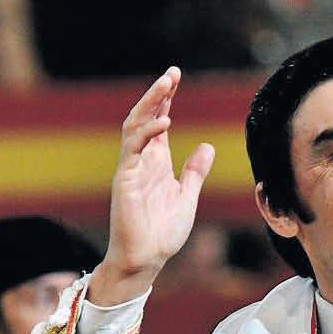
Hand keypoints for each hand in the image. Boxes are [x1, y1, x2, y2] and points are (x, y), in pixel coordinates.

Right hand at [90, 67, 214, 305]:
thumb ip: (195, 172)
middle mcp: (141, 161)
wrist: (147, 259)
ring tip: (166, 85)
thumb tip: (207, 146)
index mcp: (156, 162)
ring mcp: (131, 168)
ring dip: (150, 105)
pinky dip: (148, 133)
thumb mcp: (187, 196)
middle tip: (171, 74)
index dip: (166, 101)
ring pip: (134, 126)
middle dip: (157, 95)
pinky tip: (165, 122)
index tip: (176, 79)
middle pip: (145, 118)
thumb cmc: (163, 232)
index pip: (159, 123)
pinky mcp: (125, 180)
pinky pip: (133, 150)